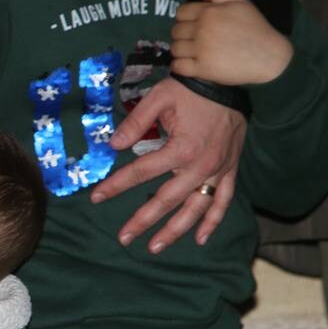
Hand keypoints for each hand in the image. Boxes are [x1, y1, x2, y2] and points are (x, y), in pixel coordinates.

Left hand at [96, 77, 246, 250]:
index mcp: (181, 149)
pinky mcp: (230, 170)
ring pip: (195, 208)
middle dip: (143, 221)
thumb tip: (112, 145)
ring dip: (175, 230)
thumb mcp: (159, 98)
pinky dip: (213, 221)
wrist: (232, 81)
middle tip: (123, 238)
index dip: (116, 186)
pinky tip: (201, 238)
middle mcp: (200, 166)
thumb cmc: (193, 89)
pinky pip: (223, 201)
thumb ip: (135, 122)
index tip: (96, 197)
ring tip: (155, 247)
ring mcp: (218, 170)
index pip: (141, 173)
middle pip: (166, 200)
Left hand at [169, 0, 292, 86]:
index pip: (181, 12)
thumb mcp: (239, 3)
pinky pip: (177, 67)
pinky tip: (188, 64)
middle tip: (195, 39)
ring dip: (180, 50)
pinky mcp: (202, 69)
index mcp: (210, 12)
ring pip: (175, 48)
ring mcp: (201, 50)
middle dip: (183, 34)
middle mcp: (202, 29)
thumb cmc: (255, 27)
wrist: (269, 56)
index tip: (194, 24)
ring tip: (192, 51)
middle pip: (176, 31)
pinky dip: (179, 66)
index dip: (185, 18)